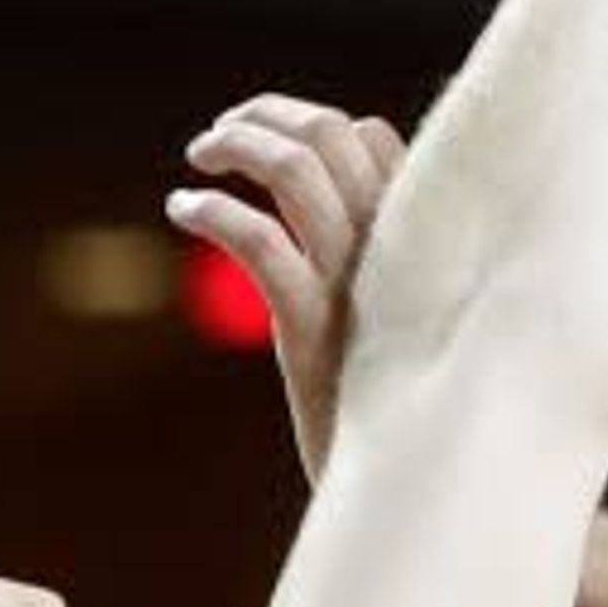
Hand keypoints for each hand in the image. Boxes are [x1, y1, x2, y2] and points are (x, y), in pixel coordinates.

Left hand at [165, 96, 407, 484]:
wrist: (406, 492)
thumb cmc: (394, 411)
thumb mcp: (396, 325)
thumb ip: (379, 273)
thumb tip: (334, 228)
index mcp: (424, 242)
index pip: (376, 137)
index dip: (314, 125)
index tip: (269, 137)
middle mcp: (399, 250)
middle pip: (332, 134)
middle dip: (265, 114)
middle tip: (218, 135)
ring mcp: (358, 286)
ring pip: (296, 172)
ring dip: (237, 143)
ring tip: (199, 156)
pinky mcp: (315, 331)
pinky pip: (260, 242)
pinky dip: (212, 211)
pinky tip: (182, 209)